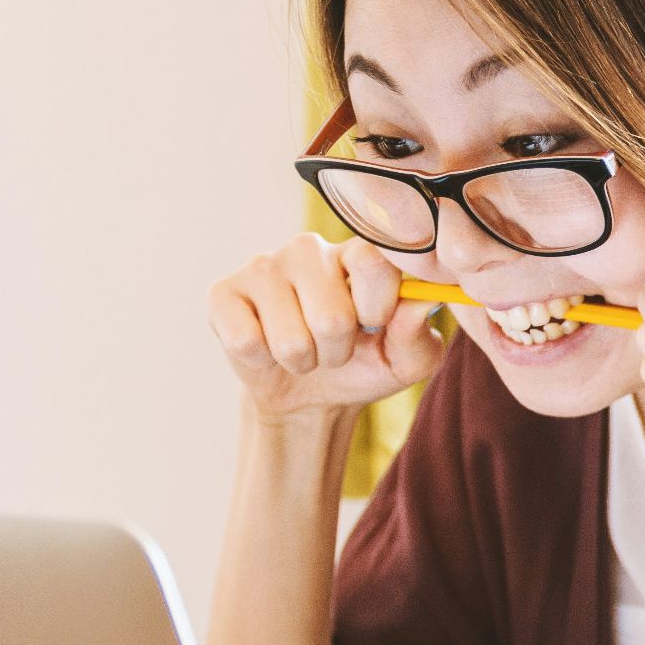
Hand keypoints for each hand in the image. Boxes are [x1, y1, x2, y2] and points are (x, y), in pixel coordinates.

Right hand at [207, 233, 443, 419]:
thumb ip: (419, 335)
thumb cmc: (364, 365)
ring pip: (291, 338)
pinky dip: (263, 361)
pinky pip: (246, 341)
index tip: (375, 326)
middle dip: (337, 351)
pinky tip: (266, 346)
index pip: (373, 262)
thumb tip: (421, 303)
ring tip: (304, 351)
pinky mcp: (223, 293)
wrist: (309, 395)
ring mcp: (263, 266)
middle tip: (334, 348)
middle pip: (331, 316)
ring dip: (303, 361)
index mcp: (359, 253)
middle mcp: (310, 249)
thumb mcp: (406, 361)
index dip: (377, 308)